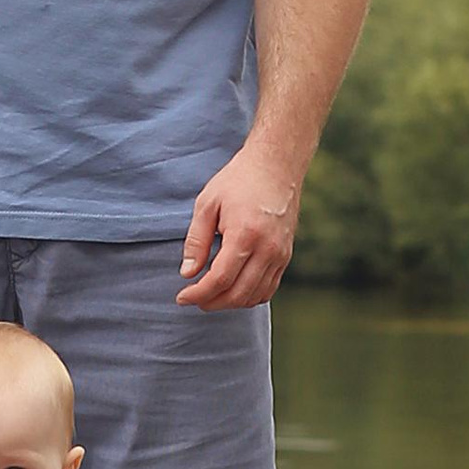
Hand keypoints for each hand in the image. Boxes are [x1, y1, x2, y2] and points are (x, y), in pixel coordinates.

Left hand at [176, 147, 300, 309]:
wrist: (276, 166)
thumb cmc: (238, 181)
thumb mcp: (207, 204)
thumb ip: (196, 241)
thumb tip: (187, 273)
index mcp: (245, 234)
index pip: (220, 279)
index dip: (199, 293)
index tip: (182, 297)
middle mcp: (267, 249)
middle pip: (238, 294)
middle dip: (212, 303)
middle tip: (194, 299)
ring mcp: (280, 254)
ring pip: (255, 296)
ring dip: (230, 303)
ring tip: (211, 296)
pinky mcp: (286, 255)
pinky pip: (269, 288)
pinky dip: (249, 296)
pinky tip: (233, 289)